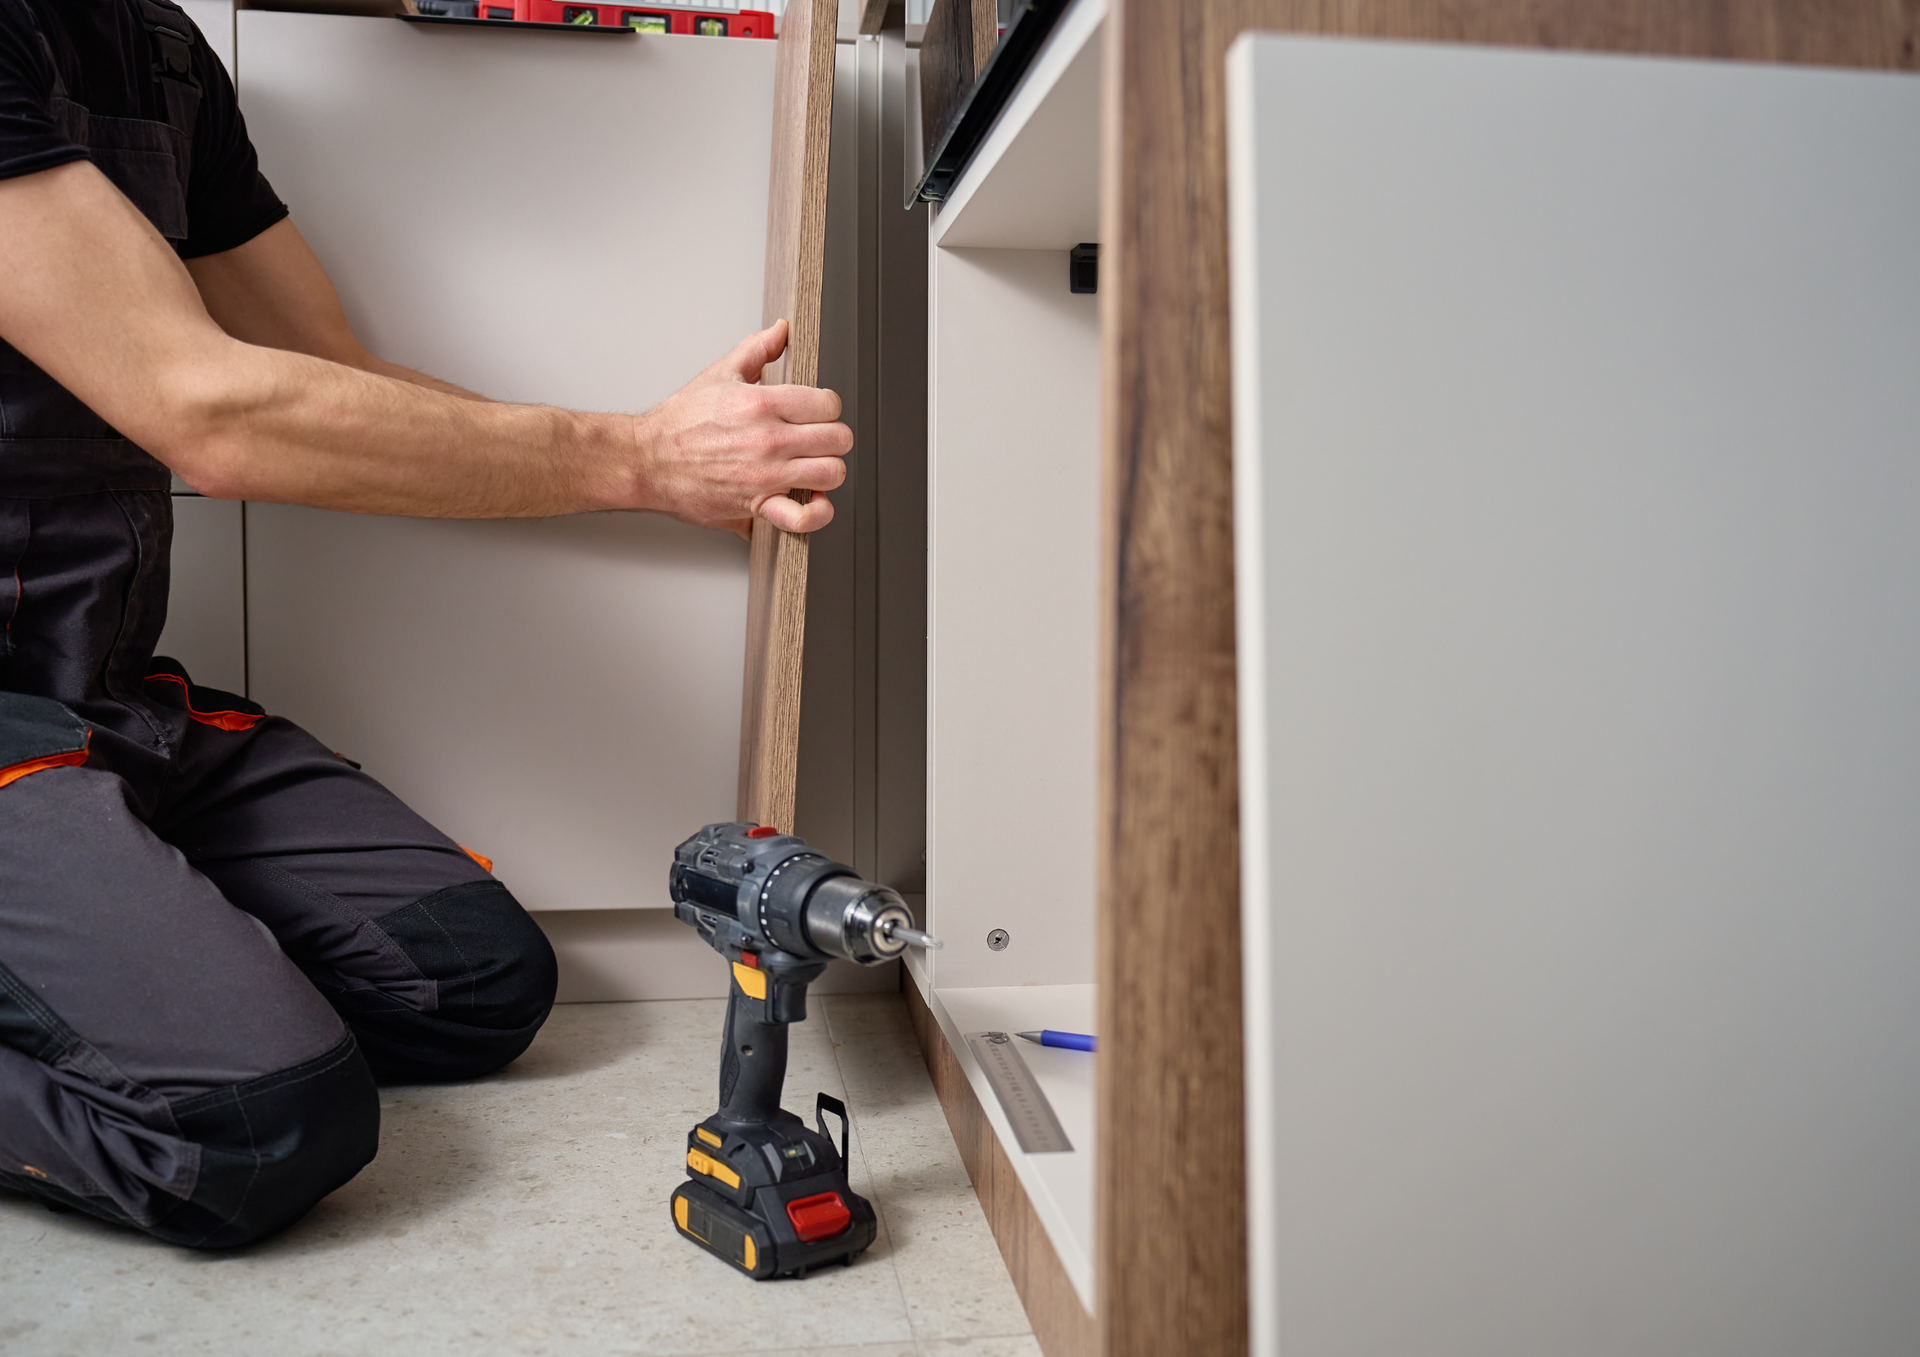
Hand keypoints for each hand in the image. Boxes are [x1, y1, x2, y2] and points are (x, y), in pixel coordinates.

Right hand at [632, 320, 851, 535]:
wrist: (648, 460)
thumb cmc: (678, 422)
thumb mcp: (719, 374)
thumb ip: (756, 350)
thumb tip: (781, 331)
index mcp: (763, 403)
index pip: (829, 403)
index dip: (827, 407)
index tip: (816, 412)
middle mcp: (769, 440)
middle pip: (838, 438)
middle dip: (832, 437)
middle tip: (817, 439)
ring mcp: (766, 475)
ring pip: (832, 473)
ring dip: (828, 470)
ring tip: (812, 465)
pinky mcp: (757, 505)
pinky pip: (803, 518)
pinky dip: (817, 513)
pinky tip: (814, 501)